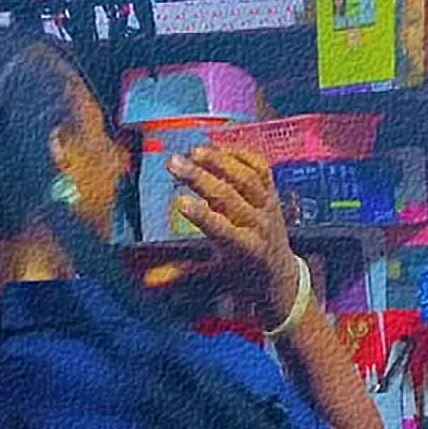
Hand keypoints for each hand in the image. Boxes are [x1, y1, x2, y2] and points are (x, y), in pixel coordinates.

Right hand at [167, 144, 298, 328]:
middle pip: (229, 197)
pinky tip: (217, 148)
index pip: (221, 230)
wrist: (280, 273)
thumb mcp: (213, 277)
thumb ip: (181, 274)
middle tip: (174, 163)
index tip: (179, 202)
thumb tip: (147, 280)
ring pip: (247, 178)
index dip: (201, 215)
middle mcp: (258, 225)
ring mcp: (268, 206)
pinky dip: (240, 155)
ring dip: (219, 161)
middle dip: (200, 178)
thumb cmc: (242, 276)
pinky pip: (261, 168)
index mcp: (243, 249)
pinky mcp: (273, 193)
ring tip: (193, 151)